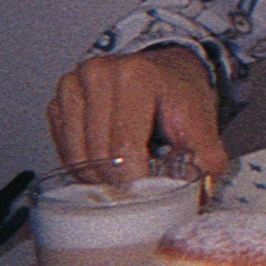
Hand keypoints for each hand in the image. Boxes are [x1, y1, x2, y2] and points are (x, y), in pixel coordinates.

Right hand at [46, 47, 227, 177]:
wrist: (166, 72)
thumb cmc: (179, 96)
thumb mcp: (203, 123)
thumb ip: (207, 158)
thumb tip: (199, 193)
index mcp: (137, 75)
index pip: (125, 147)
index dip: (136, 179)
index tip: (148, 194)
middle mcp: (99, 73)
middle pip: (99, 154)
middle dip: (118, 181)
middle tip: (139, 187)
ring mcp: (74, 84)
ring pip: (77, 156)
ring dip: (98, 176)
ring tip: (124, 173)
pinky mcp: (58, 100)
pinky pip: (63, 150)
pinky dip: (82, 165)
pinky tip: (105, 161)